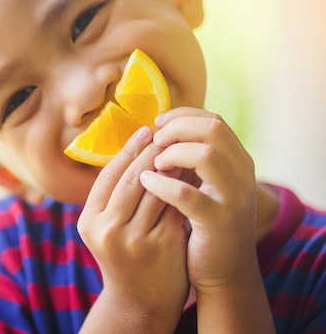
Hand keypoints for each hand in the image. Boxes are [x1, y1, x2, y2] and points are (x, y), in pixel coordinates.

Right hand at [78, 126, 188, 318]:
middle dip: (153, 151)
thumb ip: (114, 196)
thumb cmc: (124, 256)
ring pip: (157, 189)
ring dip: (172, 164)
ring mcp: (134, 240)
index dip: (128, 150)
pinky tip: (194, 172)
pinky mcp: (162, 246)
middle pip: (132, 178)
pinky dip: (184, 185)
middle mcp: (107, 230)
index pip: (108, 175)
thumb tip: (136, 147)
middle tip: (168, 132)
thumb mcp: (106, 228)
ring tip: (184, 146)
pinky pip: (174, 205)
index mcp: (89, 221)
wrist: (140, 301)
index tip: (146, 130)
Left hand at [139, 107, 257, 292]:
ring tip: (154, 164)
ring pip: (206, 155)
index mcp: (238, 162)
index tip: (157, 123)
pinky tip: (147, 183)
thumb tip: (158, 131)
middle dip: (177, 129)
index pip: (214, 121)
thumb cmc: (205, 225)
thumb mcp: (204, 186)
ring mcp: (233, 198)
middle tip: (154, 141)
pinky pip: (187, 194)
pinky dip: (162, 184)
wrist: (224, 273)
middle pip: (212, 130)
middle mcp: (242, 175)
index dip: (182, 116)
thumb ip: (192, 160)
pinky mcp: (217, 222)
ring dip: (172, 154)